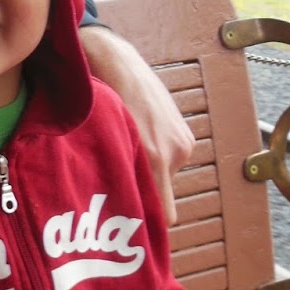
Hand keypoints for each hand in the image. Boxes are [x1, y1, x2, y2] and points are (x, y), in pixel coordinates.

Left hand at [78, 26, 193, 221]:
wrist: (117, 62)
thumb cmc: (103, 101)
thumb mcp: (104, 142)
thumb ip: (117, 177)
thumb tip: (119, 212)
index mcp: (155, 158)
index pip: (165, 215)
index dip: (148, 223)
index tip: (131, 227)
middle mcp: (175, 152)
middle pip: (161, 194)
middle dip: (142, 191)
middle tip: (115, 182)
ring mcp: (183, 142)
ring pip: (163, 176)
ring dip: (146, 169)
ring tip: (124, 150)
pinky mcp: (185, 133)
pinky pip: (169, 159)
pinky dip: (155, 154)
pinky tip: (137, 138)